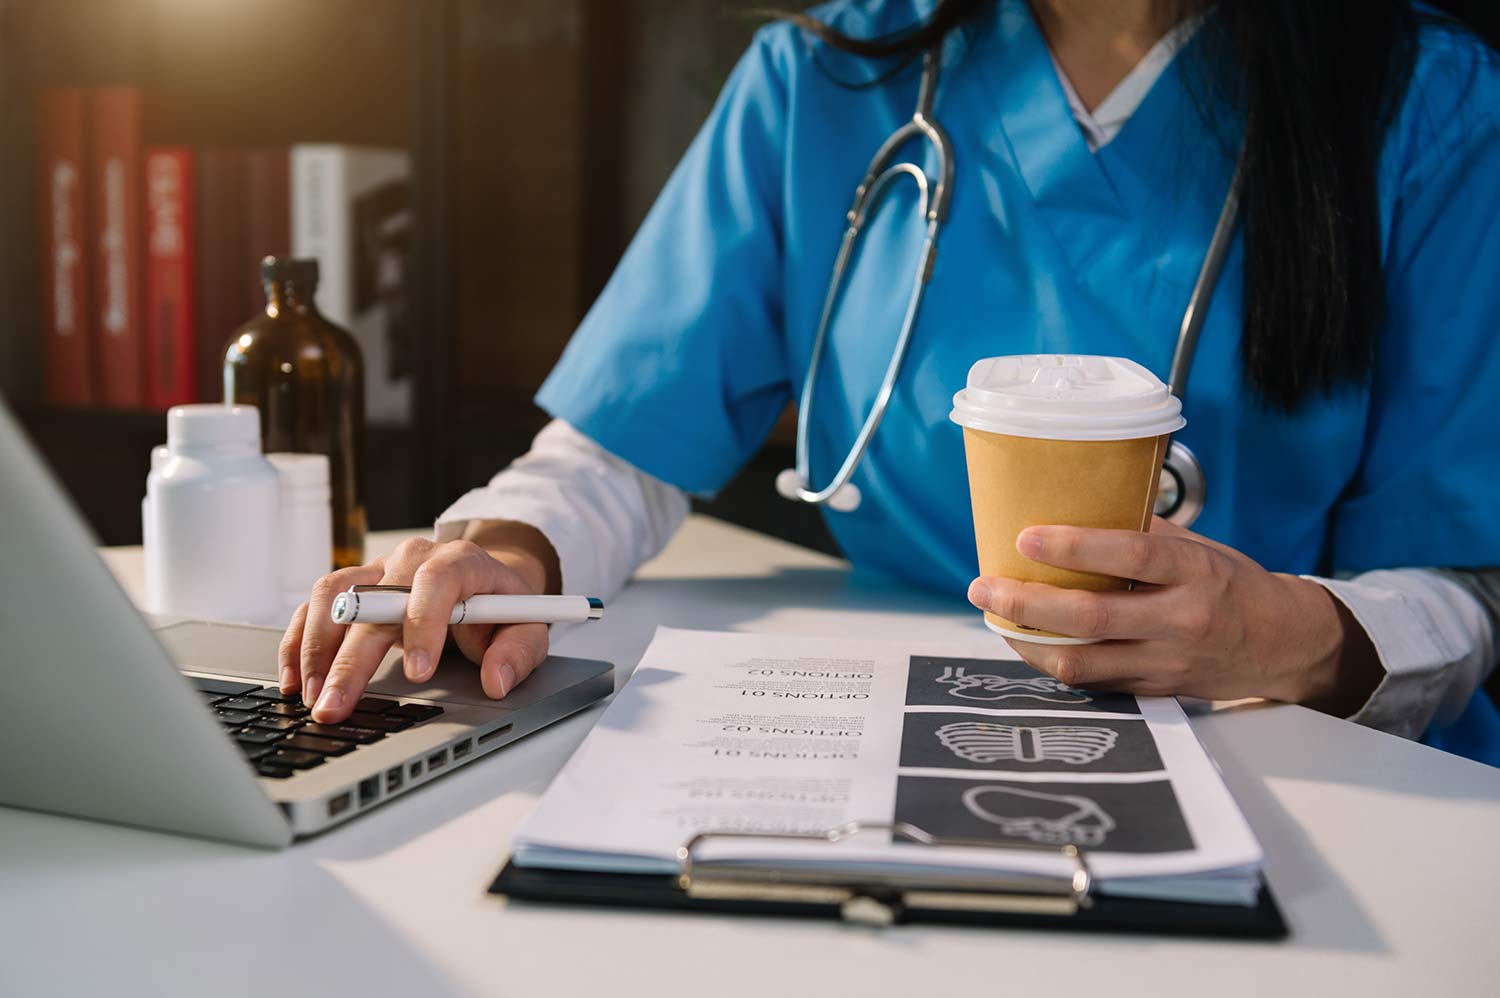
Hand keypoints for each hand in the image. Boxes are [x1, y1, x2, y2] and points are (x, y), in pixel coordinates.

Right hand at [278, 535, 550, 723]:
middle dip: (353, 658)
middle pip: (375, 599)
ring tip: (312, 696)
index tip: (419, 673)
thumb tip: (495, 681)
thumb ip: (518, 653)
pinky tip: (294, 677)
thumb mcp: (528, 628)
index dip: (424, 623)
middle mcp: (413, 558)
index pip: (437, 580)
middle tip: (338, 705)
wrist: (485, 581)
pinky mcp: (354, 584)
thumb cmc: (502, 609)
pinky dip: (300, 639)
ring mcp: (379, 569)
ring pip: (335, 595)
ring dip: (317, 648)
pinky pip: (316, 604)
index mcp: (461, 561)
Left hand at [966, 517, 1367, 706]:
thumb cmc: (1233, 585)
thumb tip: (1074, 510)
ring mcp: (1167, 663)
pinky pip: (1093, 681)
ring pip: (1083, 662)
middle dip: (1027, 604)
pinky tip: (1028, 642)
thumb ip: (1143, 536)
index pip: (1130, 557)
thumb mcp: (1201, 550)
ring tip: (995, 616)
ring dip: (1028, 641)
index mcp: (1195, 572)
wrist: (1285, 645)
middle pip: (1091, 618)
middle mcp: (1182, 621)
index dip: (1074, 548)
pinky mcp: (1155, 692)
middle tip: (984, 587)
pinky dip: (1054, 662)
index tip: (1025, 537)